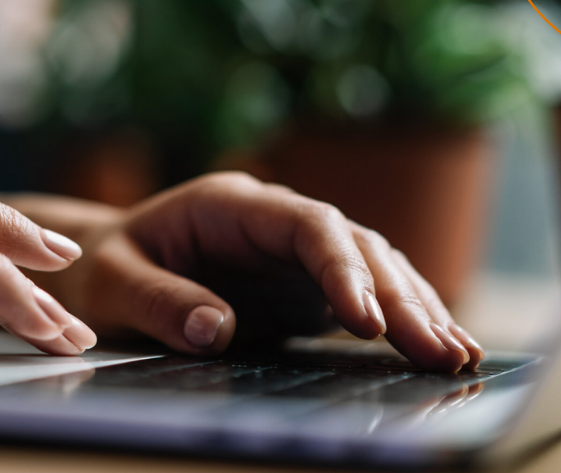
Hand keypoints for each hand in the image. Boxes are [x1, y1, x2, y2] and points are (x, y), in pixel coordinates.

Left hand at [35, 172, 482, 372]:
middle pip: (354, 245)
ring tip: (456, 355)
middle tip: (437, 350)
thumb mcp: (112, 284)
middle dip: (399, 296)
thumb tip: (216, 330)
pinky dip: (402, 320)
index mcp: (231, 204)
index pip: (306, 225)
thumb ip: (159, 301)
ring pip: (373, 267)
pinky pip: (365, 296)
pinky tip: (438, 348)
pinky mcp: (304, 285)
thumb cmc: (103, 269)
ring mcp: (295, 252)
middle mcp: (274, 221)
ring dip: (416, 308)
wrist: (105, 266)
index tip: (366, 318)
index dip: (342, 267)